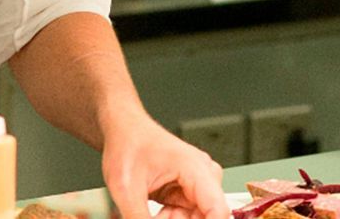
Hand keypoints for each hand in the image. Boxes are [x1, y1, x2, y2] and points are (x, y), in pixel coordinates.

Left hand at [101, 117, 227, 218]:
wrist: (121, 130)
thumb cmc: (127, 145)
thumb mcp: (126, 188)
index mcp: (196, 168)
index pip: (217, 211)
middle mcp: (204, 176)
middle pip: (204, 217)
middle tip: (150, 215)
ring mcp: (198, 184)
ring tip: (144, 210)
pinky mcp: (189, 191)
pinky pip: (185, 216)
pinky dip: (167, 218)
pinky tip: (152, 211)